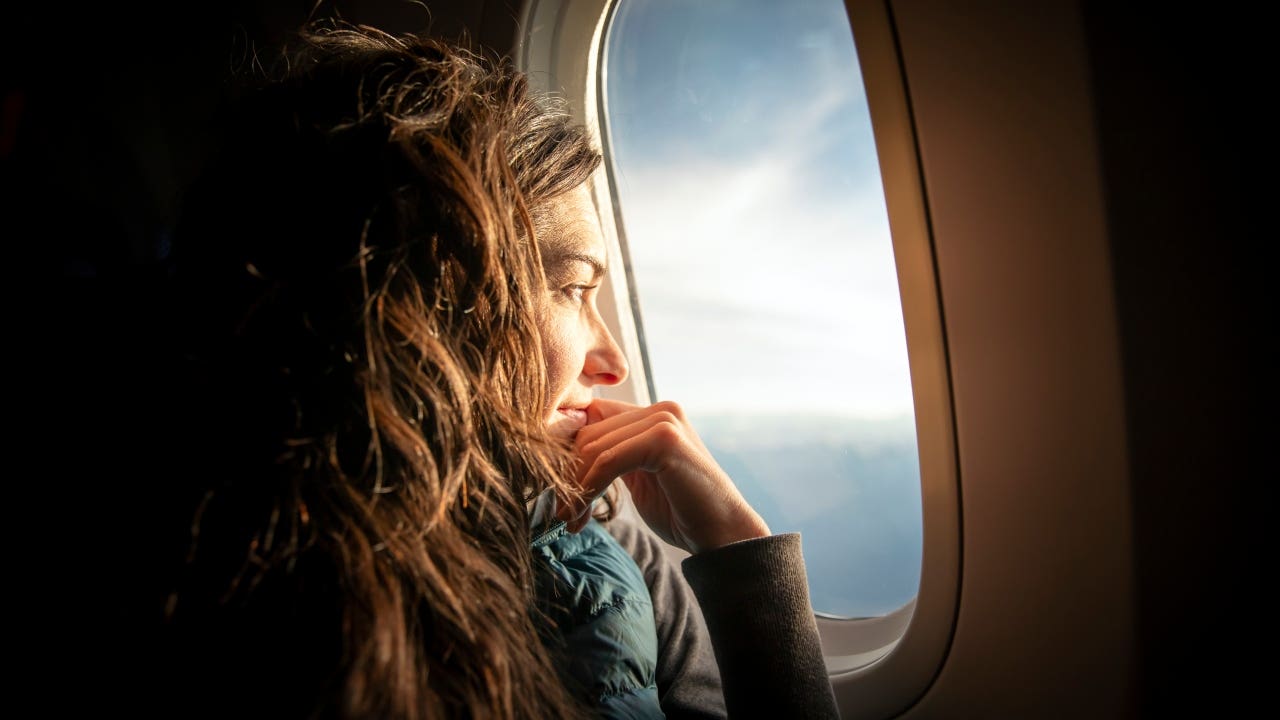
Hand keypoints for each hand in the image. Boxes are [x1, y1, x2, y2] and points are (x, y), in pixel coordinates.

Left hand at [558, 398, 769, 553]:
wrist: (723, 535)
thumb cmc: (681, 512)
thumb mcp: (638, 478)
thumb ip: (613, 457)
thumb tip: (565, 456)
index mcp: (653, 415)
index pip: (592, 418)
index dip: (569, 454)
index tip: (558, 492)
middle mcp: (660, 410)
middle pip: (588, 432)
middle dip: (568, 475)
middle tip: (561, 513)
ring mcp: (664, 420)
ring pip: (594, 446)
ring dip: (575, 488)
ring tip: (570, 519)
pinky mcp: (664, 439)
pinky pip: (608, 461)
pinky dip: (588, 490)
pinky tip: (581, 516)